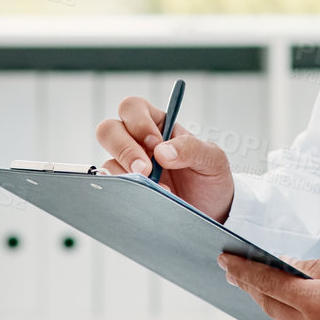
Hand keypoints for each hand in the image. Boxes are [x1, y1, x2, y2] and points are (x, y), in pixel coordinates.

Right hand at [95, 95, 234, 221]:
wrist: (212, 211)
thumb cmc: (210, 178)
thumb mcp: (212, 158)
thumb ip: (191, 148)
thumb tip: (162, 151)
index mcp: (157, 125)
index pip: (132, 108)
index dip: (138, 122)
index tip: (156, 144)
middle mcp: (137, 142)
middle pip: (108, 130)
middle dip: (124, 149)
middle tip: (146, 169)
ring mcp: (128, 168)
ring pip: (107, 161)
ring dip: (128, 176)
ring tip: (157, 191)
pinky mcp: (126, 190)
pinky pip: (112, 188)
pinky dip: (126, 194)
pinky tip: (146, 201)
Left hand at [220, 254, 319, 319]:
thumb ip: (315, 269)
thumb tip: (286, 266)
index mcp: (317, 303)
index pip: (268, 284)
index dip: (244, 271)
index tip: (226, 261)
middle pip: (271, 306)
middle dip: (253, 288)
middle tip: (236, 273)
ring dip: (288, 308)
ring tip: (296, 291)